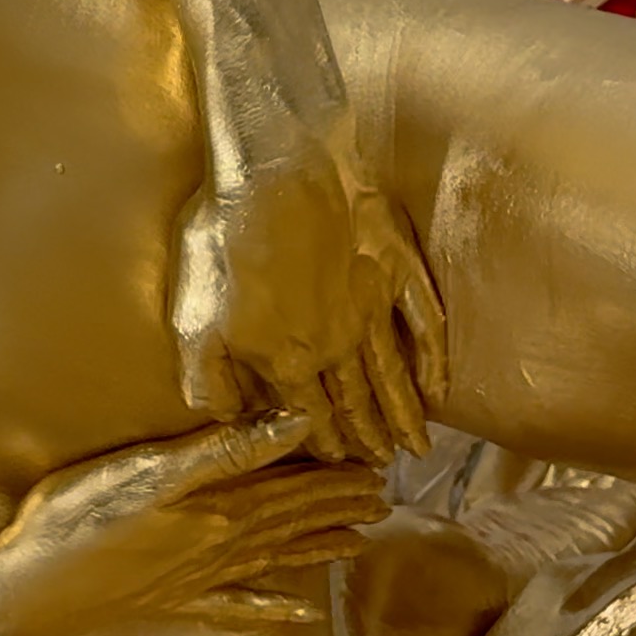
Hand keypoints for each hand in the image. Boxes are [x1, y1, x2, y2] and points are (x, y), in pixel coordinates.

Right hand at [0, 414, 390, 635]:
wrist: (22, 590)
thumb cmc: (73, 520)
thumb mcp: (149, 470)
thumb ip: (225, 448)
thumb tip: (296, 422)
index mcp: (216, 510)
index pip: (290, 489)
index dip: (333, 479)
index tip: (376, 470)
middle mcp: (217, 549)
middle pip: (289, 523)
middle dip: (336, 508)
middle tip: (382, 500)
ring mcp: (196, 580)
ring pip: (273, 561)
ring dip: (316, 549)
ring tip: (360, 542)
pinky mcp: (171, 603)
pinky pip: (236, 607)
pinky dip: (272, 608)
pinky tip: (302, 616)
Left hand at [172, 115, 443, 464]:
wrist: (276, 170)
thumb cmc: (225, 238)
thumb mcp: (194, 315)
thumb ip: (210, 375)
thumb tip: (223, 416)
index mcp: (286, 361)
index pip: (309, 416)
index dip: (325, 443)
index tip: (341, 463)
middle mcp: (336, 347)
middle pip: (355, 403)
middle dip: (368, 439)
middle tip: (384, 465)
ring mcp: (372, 310)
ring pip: (392, 376)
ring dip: (404, 416)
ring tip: (418, 448)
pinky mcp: (396, 272)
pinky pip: (424, 327)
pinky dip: (434, 362)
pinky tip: (441, 389)